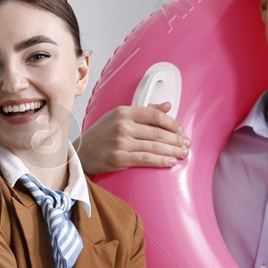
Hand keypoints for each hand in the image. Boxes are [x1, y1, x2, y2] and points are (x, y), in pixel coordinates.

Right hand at [74, 102, 189, 174]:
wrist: (81, 153)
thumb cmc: (102, 135)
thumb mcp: (119, 117)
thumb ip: (144, 111)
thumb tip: (167, 105)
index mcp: (123, 112)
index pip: (154, 115)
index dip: (171, 123)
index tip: (180, 130)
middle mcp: (122, 125)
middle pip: (158, 132)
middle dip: (176, 140)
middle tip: (187, 144)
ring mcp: (121, 142)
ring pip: (155, 147)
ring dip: (173, 151)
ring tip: (183, 154)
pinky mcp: (119, 158)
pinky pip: (146, 160)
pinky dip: (161, 161)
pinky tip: (171, 162)